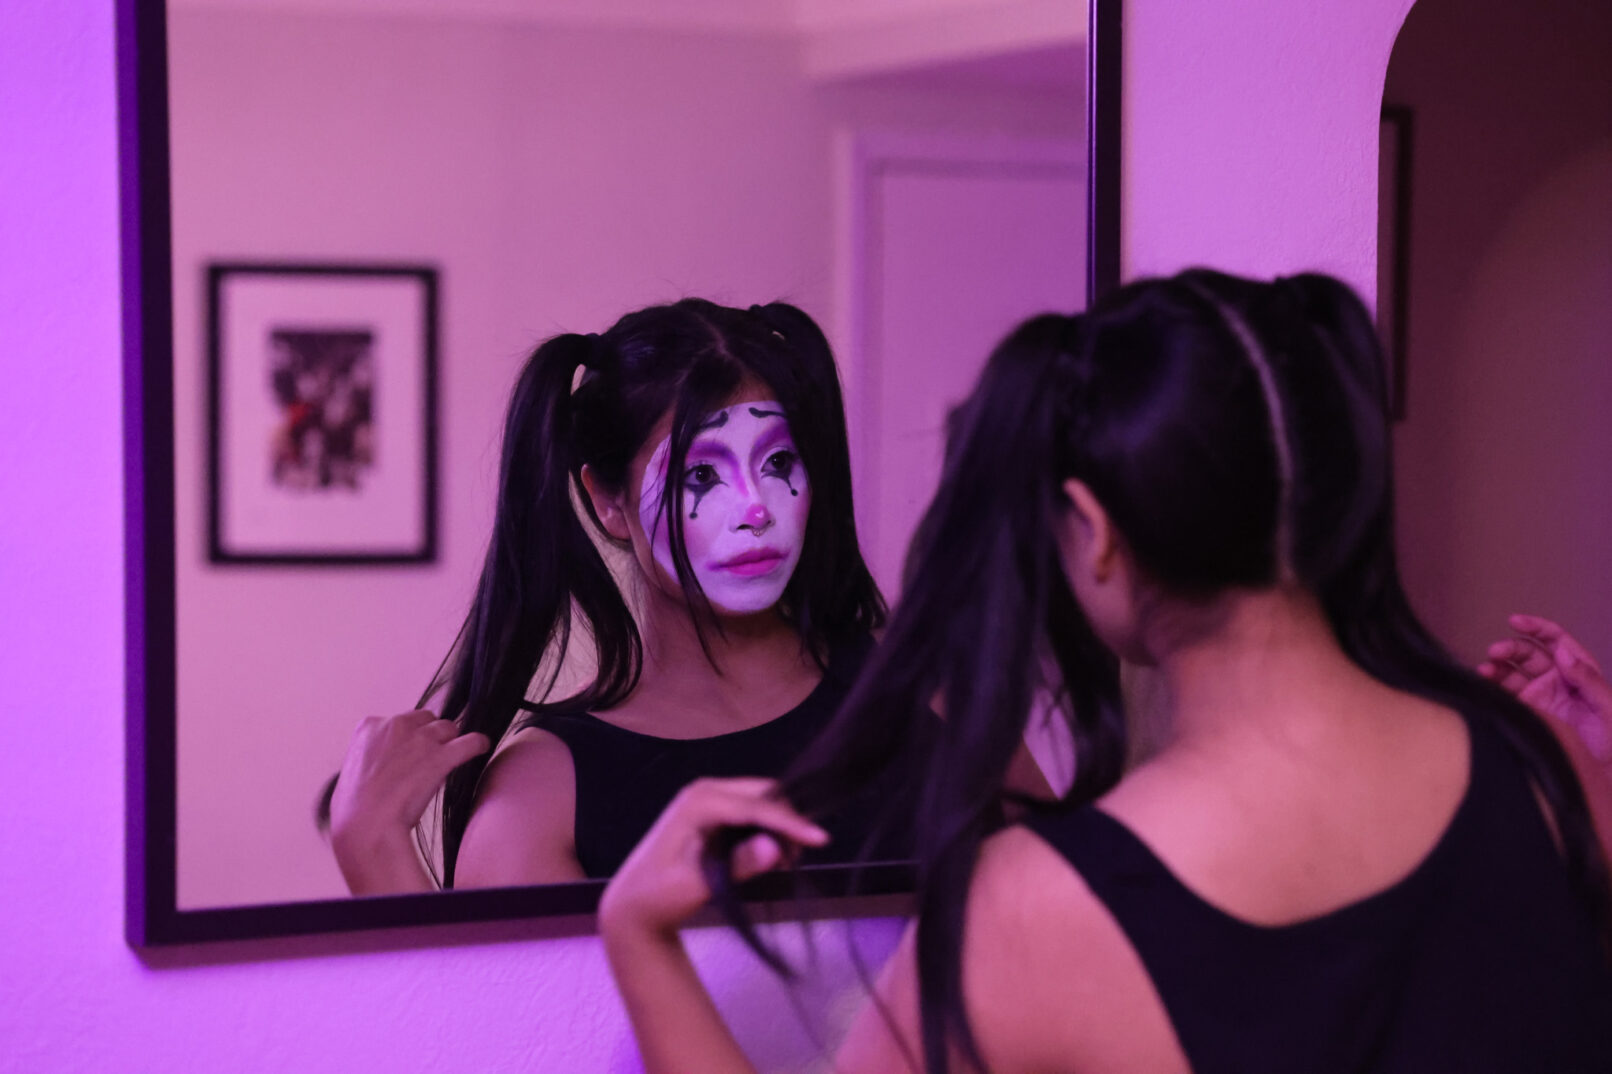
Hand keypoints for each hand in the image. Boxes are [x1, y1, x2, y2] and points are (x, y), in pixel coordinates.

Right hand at [328, 710, 490, 856]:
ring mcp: (421, 739)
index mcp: (370, 727)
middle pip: (427, 719)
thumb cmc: (355, 810)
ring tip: (452, 759)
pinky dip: (478, 744)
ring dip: (451, 742)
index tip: (411, 752)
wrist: (366, 826)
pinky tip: (481, 748)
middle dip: (431, 735)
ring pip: (448, 728)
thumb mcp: (353, 773)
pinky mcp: (442, 756)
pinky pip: (471, 741)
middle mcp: (396, 725)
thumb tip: (387, 763)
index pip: (401, 720)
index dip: (409, 736)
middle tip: (431, 758)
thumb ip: (372, 758)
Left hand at [598, 777, 828, 940]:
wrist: (634, 904)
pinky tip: (772, 856)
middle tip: (798, 858)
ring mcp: (708, 799)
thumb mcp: (699, 885)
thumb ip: (738, 865)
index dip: (790, 822)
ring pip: (761, 800)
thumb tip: (775, 848)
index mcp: (698, 803)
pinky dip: (767, 829)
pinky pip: (751, 811)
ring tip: (786, 862)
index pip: (756, 805)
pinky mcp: (713, 812)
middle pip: (763, 793)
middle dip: (787, 821)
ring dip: (779, 826)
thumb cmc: (660, 896)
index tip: (821, 840)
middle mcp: (705, 791)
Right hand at [1479, 614, 1611, 761]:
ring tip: (1485, 670)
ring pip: (1511, 670)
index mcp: (1578, 671)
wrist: (1599, 771)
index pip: (1555, 640)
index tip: (1515, 621)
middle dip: (1510, 648)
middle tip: (1494, 652)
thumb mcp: (1609, 707)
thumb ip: (1588, 679)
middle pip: (1527, 652)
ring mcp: (1538, 695)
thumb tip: (1563, 654)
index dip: (1536, 627)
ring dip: (1496, 666)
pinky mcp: (1525, 711)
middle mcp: (1555, 679)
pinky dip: (1492, 685)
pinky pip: (1504, 693)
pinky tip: (1485, 684)